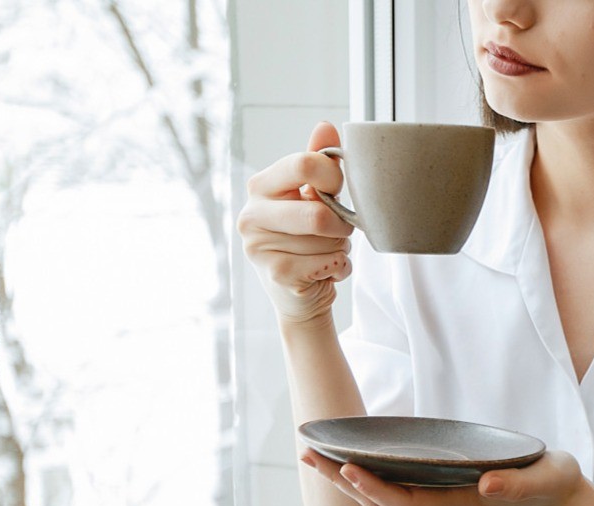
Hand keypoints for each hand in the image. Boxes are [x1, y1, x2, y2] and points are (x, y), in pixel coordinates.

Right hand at [236, 122, 354, 324]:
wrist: (300, 291)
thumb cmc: (309, 237)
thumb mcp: (313, 195)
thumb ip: (319, 161)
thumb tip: (325, 126)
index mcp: (261, 185)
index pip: (305, 165)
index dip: (334, 177)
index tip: (337, 190)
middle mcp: (251, 213)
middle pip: (318, 213)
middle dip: (341, 226)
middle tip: (339, 230)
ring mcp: (258, 246)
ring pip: (327, 243)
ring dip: (340, 250)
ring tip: (326, 252)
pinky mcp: (274, 273)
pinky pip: (324, 264)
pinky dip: (339, 268)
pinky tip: (326, 271)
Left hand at [300, 449, 592, 505]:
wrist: (558, 499)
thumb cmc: (550, 485)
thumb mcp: (542, 480)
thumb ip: (514, 486)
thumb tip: (486, 486)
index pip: (404, 503)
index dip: (374, 488)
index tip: (346, 467)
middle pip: (380, 501)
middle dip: (342, 481)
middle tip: (306, 454)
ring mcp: (437, 501)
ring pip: (381, 495)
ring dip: (345, 478)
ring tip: (312, 454)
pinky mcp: (439, 491)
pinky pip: (392, 485)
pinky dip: (366, 472)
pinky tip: (347, 456)